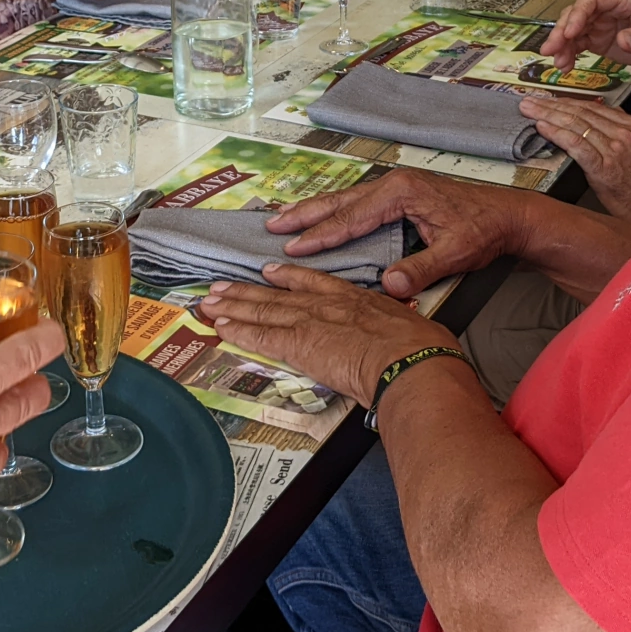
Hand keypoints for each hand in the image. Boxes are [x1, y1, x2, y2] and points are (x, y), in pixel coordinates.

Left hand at [198, 265, 459, 406]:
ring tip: (210, 301)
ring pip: (262, 311)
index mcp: (353, 299)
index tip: (271, 271)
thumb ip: (395, 328)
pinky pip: (260, 336)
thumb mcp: (409, 326)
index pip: (313, 283)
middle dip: (247, 291)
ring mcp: (310, 321)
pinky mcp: (298, 344)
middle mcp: (326, 304)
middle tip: (222, 286)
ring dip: (233, 306)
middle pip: (278, 295)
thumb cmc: (419, 348)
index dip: (288, 276)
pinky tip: (221, 326)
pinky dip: (238, 330)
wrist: (410, 359)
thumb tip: (410, 338)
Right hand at [265, 168, 525, 297]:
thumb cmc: (484, 230)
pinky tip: (322, 219)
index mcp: (402, 192)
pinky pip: (358, 203)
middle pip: (340, 200)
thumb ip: (422, 268)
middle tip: (271, 224)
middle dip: (304, 213)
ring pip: (346, 199)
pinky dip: (334, 211)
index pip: (353, 217)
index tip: (293, 246)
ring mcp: (396, 187)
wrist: (510, 215)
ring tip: (284, 218)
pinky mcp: (400, 195)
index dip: (322, 234)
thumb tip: (391, 286)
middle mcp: (394, 184)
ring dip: (315, 210)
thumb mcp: (456, 252)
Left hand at [518, 96, 630, 227]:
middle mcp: (626, 133)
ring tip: (529, 109)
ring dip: (548, 114)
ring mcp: (615, 150)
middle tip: (531, 100)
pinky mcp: (606, 169)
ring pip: (576, 124)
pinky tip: (542, 128)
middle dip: (553, 104)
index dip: (570, 102)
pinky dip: (557, 134)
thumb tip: (613, 119)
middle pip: (582, 112)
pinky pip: (576, 145)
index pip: (596, 107)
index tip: (552, 100)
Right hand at [540, 0, 630, 71]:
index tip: (570, 32)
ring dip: (562, 44)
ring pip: (574, 29)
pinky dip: (570, 53)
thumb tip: (624, 40)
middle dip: (562, 31)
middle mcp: (609, 7)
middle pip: (577, 13)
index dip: (578, 14)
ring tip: (557, 62)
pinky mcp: (600, 38)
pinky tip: (564, 66)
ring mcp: (603, 22)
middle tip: (552, 49)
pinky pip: (579, 43)